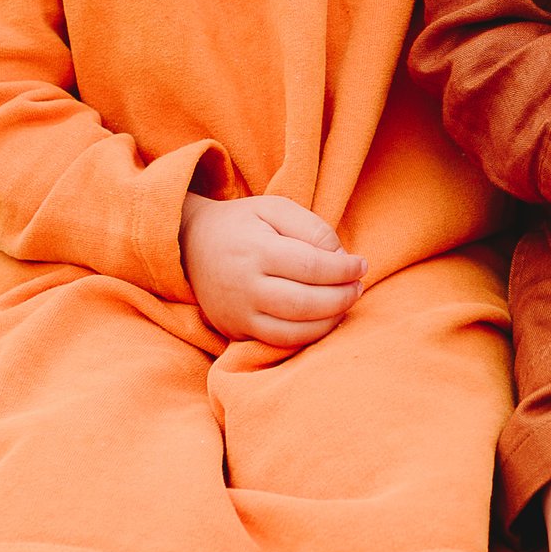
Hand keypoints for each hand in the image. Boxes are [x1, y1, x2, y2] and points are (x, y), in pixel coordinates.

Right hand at [181, 190, 364, 345]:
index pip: (310, 267)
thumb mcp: (274, 208)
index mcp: (256, 250)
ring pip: (293, 332)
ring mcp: (238, 313)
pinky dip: (308, 336)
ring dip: (330, 322)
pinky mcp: (235, 331)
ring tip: (346, 303)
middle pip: (304, 304)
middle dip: (342, 298)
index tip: (361, 265)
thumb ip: (311, 228)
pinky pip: (278, 343)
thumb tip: (342, 259)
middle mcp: (244, 286)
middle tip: (359, 287)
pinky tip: (324, 320)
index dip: (343, 270)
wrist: (189, 245)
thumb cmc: (242, 224)